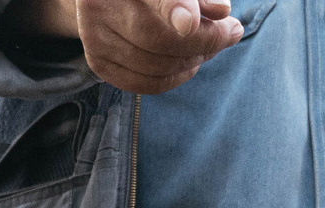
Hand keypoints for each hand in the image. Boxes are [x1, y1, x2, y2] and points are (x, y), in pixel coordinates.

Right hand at [76, 0, 241, 94]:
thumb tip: (222, 12)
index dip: (172, 8)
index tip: (190, 23)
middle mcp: (100, 6)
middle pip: (156, 37)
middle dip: (203, 41)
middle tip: (230, 33)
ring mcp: (94, 37)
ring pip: (153, 65)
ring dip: (192, 61)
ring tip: (211, 47)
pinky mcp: (97, 62)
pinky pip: (142, 83)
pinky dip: (173, 79)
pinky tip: (190, 65)